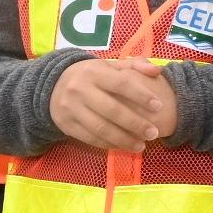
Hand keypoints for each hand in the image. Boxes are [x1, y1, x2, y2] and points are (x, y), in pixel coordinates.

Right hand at [51, 55, 179, 151]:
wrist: (52, 84)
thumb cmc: (91, 75)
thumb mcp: (109, 65)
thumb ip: (134, 66)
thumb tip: (157, 71)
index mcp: (94, 72)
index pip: (121, 84)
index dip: (141, 96)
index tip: (159, 107)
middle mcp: (80, 89)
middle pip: (112, 110)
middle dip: (135, 123)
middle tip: (154, 133)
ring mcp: (71, 108)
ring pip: (101, 128)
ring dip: (124, 139)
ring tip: (142, 146)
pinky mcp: (65, 124)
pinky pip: (90, 138)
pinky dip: (108, 144)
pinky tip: (124, 146)